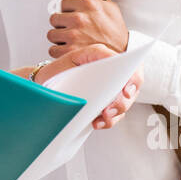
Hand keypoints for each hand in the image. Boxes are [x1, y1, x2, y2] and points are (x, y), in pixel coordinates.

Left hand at [26, 44, 143, 130]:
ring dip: (115, 114)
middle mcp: (113, 77)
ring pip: (123, 105)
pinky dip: (106, 122)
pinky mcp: (104, 106)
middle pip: (130, 91)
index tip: (127, 91)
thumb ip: (94, 56)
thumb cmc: (61, 69)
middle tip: (109, 110)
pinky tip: (97, 123)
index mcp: (107, 60)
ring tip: (102, 118)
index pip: (131, 69)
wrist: (47, 82)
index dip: (133, 80)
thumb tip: (110, 61)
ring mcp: (110, 93)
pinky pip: (112, 117)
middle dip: (122, 103)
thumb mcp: (75, 57)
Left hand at [47, 0, 129, 58]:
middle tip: (71, 29)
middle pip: (54, 18)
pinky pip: (53, 49)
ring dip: (59, 39)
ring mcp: (74, 35)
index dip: (68, 11)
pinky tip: (70, 50)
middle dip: (61, 24)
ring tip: (71, 40)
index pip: (63, 3)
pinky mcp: (71, 50)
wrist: (123, 53)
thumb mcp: (109, 6)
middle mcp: (79, 18)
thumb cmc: (116, 32)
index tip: (73, 16)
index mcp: (87, 4)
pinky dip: (59, 52)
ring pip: (51, 34)